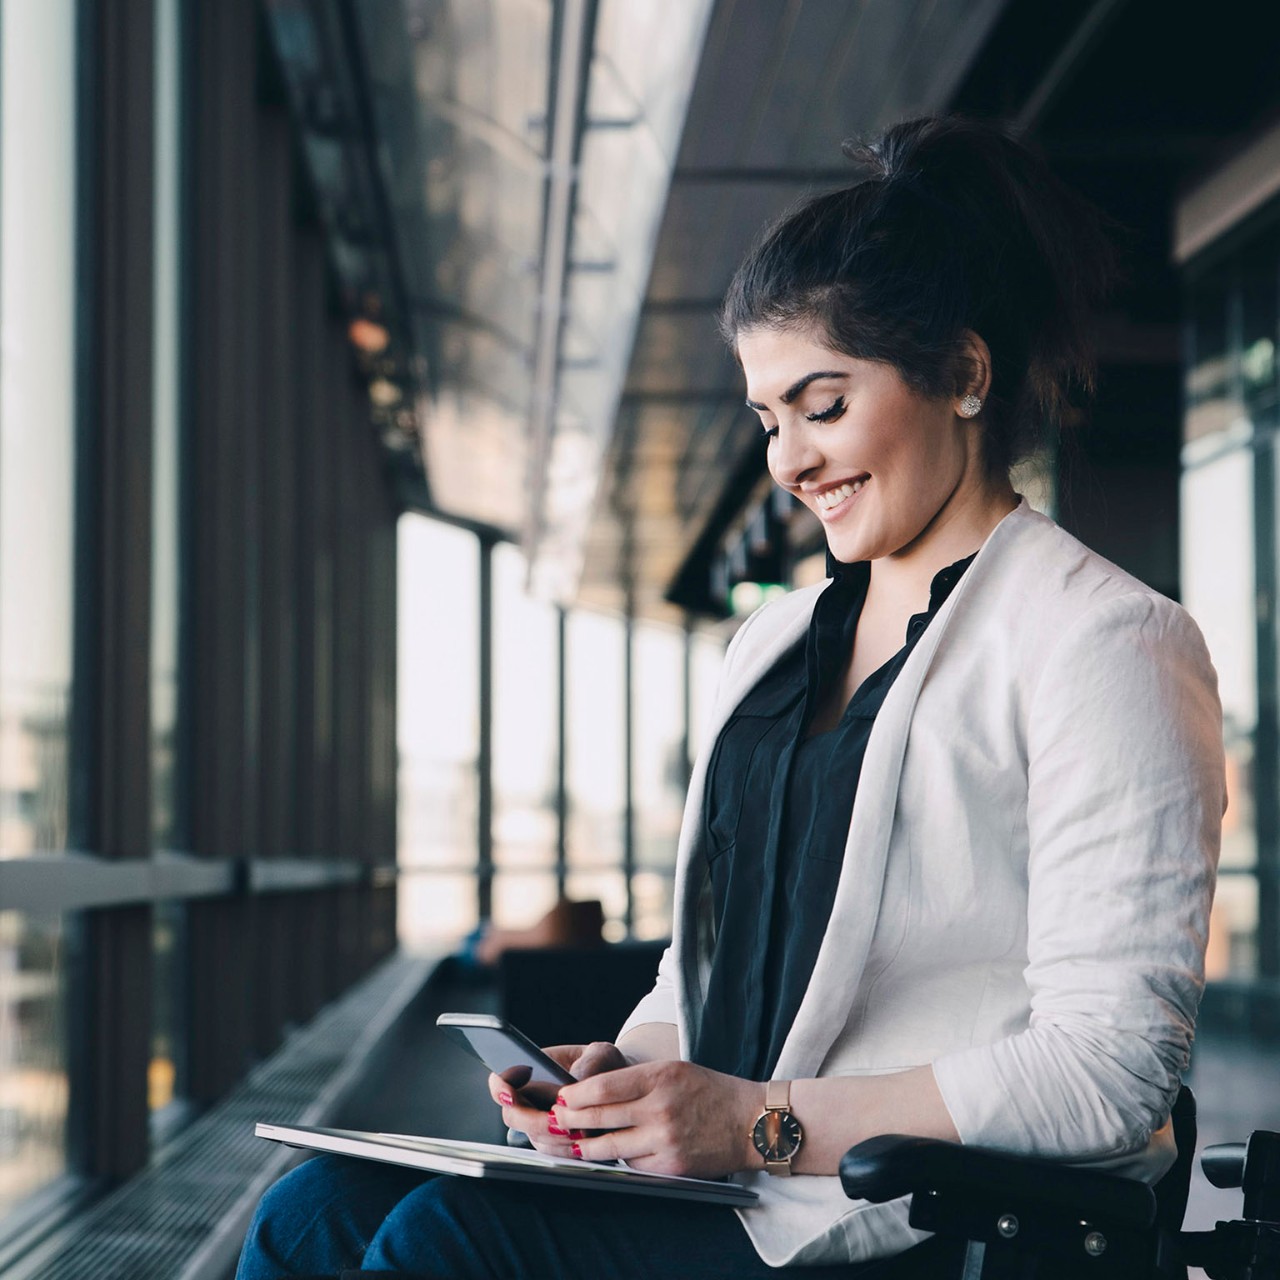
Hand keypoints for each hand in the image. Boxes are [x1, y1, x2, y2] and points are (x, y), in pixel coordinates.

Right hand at [487, 1041, 627, 1157]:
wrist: (619, 1088)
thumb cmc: (605, 1066)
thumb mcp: (601, 1055)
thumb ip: (588, 1066)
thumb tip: (574, 1085)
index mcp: (534, 1069)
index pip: (503, 1079)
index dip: (500, 1087)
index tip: (508, 1091)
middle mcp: (532, 1098)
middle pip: (513, 1116)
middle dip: (531, 1120)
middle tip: (554, 1118)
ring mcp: (540, 1122)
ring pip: (533, 1137)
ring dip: (553, 1138)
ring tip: (577, 1130)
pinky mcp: (555, 1142)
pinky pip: (551, 1152)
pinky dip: (564, 1150)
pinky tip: (582, 1141)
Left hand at [550, 1059, 760, 1177]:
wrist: (751, 1122)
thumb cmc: (710, 1091)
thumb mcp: (673, 1070)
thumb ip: (635, 1080)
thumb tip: (591, 1093)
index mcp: (660, 1077)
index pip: (603, 1088)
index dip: (575, 1095)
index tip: (561, 1097)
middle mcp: (660, 1109)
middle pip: (600, 1117)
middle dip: (571, 1119)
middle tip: (557, 1119)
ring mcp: (665, 1141)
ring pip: (609, 1147)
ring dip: (586, 1145)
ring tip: (575, 1141)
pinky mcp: (670, 1167)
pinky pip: (632, 1165)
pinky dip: (620, 1159)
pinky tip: (614, 1152)